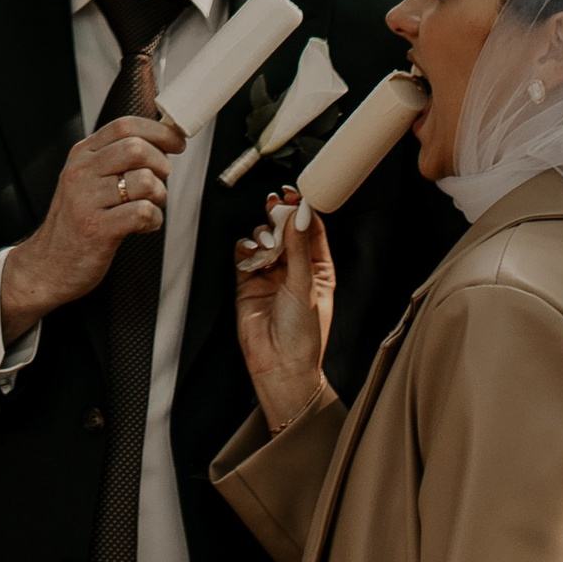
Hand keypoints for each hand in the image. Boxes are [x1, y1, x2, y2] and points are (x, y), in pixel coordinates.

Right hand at [0, 116, 184, 340]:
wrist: (46, 265)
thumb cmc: (75, 222)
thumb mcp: (86, 180)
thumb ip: (115, 159)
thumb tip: (161, 141)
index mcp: (81, 155)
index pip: (125, 125)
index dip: (159, 131)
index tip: (176, 142)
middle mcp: (81, 172)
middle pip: (137, 148)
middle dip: (161, 164)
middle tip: (159, 182)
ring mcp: (86, 201)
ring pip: (145, 181)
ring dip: (159, 196)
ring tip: (148, 206)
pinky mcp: (96, 229)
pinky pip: (143, 212)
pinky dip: (154, 220)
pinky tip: (143, 226)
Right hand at [234, 196, 333, 432]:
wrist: (279, 367)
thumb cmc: (303, 337)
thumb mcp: (306, 286)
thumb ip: (299, 247)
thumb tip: (299, 214)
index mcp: (319, 270)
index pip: (311, 230)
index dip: (303, 210)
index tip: (295, 194)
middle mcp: (294, 270)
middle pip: (285, 231)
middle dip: (279, 216)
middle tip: (274, 204)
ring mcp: (270, 275)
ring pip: (264, 240)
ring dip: (263, 235)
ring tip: (266, 246)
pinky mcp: (248, 283)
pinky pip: (244, 255)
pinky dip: (245, 248)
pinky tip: (250, 252)